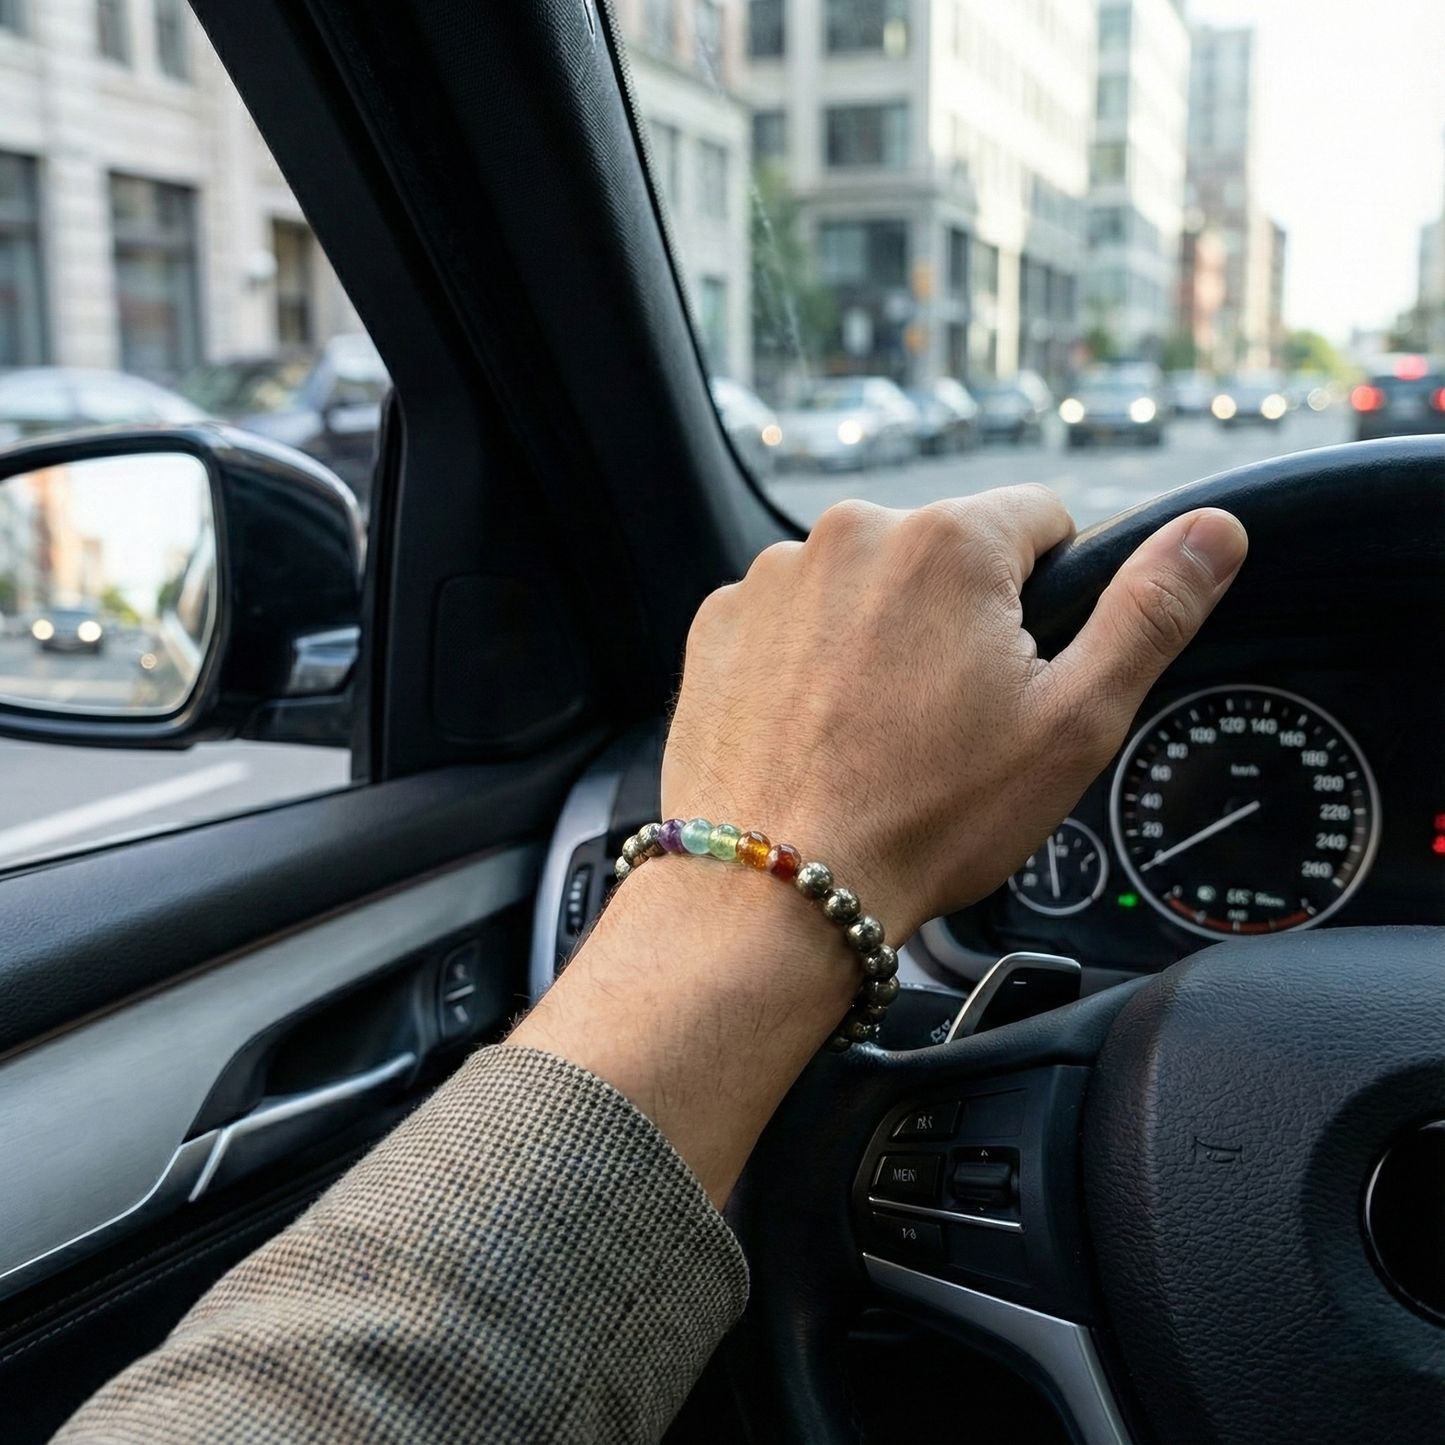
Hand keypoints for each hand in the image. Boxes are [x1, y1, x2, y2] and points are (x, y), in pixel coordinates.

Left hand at [662, 488, 1247, 939]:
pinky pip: (792, 619)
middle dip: (962, 618)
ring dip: (882, 636)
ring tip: (877, 732)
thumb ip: (1150, 611)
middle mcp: (849, 535)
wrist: (776, 894)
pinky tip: (818, 728)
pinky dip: (810, 659)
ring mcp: (772, 578)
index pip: (1040, 519)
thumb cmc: (926, 818)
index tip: (1023, 667)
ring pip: (866, 586)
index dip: (1050, 595)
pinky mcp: (720, 624)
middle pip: (945, 555)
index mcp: (947, 542)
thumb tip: (1214, 530)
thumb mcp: (1073, 722)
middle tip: (950, 718)